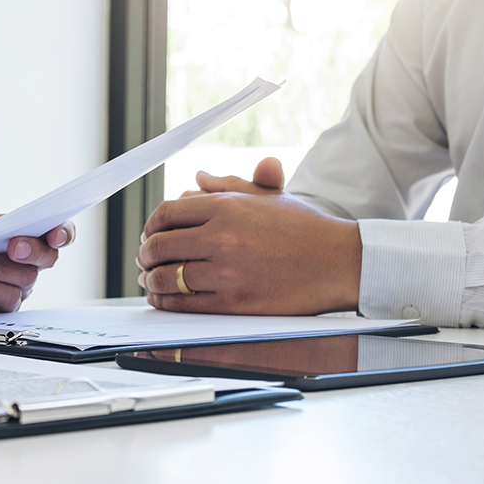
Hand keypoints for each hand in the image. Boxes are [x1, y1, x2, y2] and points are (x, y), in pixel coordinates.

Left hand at [0, 206, 73, 315]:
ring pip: (25, 280)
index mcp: (18, 234)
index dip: (62, 233)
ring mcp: (10, 284)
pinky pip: (6, 300)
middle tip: (13, 246)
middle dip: (32, 251)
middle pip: (46, 258)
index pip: (53, 233)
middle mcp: (20, 260)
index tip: (55, 233)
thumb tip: (19, 224)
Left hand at [138, 158, 361, 315]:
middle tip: (144, 260)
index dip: (150, 226)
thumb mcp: (267, 196)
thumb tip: (197, 178)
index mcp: (226, 207)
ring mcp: (226, 272)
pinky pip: (183, 304)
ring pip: (166, 277)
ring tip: (150, 280)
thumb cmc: (304, 228)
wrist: (339, 261)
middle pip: (159, 246)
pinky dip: (165, 303)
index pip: (166, 214)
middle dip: (145, 254)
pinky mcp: (233, 303)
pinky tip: (163, 299)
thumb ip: (227, 186)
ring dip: (151, 280)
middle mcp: (222, 237)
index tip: (149, 234)